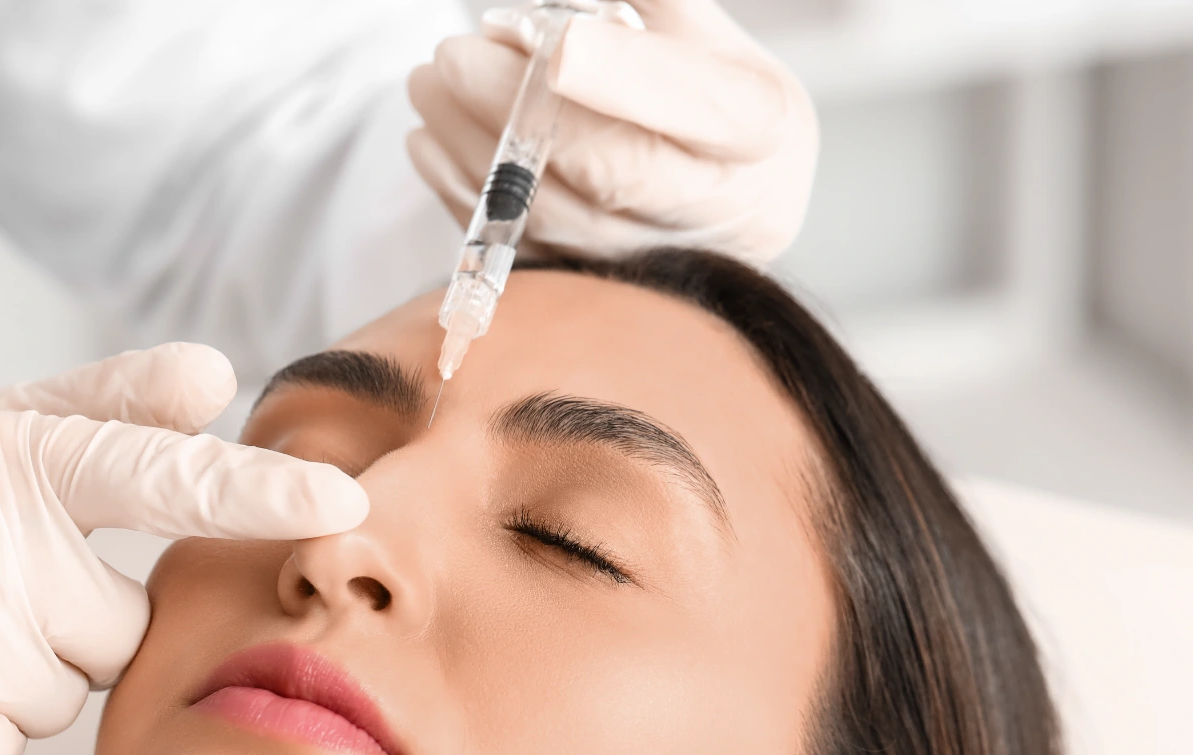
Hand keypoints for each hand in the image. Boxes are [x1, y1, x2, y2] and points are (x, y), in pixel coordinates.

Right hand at [0, 343, 368, 754]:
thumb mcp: (0, 429)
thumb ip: (114, 406)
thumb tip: (218, 372)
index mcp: (5, 456)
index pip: (154, 474)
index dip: (252, 492)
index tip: (343, 502)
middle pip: (117, 632)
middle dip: (71, 626)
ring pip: (60, 696)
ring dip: (19, 679)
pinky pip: (0, 752)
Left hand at [406, 0, 817, 263]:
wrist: (731, 194)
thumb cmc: (711, 93)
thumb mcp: (702, 34)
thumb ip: (649, 5)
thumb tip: (555, 9)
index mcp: (764, 130)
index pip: (708, 108)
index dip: (630, 80)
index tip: (560, 44)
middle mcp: (723, 211)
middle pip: (618, 171)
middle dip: (520, 108)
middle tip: (452, 55)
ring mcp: (661, 260)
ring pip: (558, 215)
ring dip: (474, 148)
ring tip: (428, 85)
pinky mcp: (605, 289)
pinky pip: (526, 248)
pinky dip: (467, 194)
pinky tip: (433, 141)